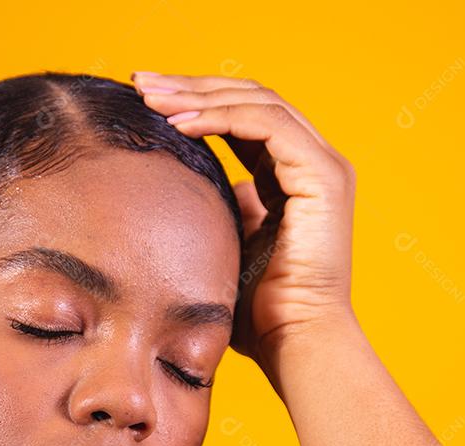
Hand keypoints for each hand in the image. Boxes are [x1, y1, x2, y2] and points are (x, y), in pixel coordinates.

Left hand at [132, 71, 357, 377]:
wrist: (293, 343)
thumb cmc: (258, 312)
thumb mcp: (224, 243)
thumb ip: (215, 209)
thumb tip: (179, 187)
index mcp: (293, 175)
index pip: (242, 118)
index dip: (194, 102)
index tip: (144, 99)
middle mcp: (313, 162)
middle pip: (249, 99)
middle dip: (191, 87)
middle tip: (140, 83)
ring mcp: (323, 166)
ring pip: (257, 103)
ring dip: (199, 96)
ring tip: (150, 98)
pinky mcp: (323, 175)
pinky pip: (265, 125)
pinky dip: (220, 118)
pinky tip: (178, 123)